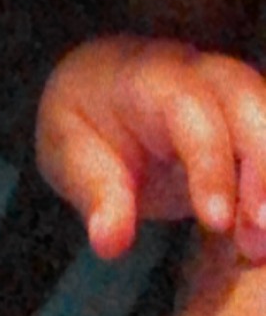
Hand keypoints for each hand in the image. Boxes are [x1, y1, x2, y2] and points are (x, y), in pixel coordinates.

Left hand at [37, 34, 265, 259]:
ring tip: (264, 244)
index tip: (217, 221)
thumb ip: (94, 191)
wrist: (102, 88)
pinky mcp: (251, 111)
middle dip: (263, 168)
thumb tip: (109, 241)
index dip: (210, 162)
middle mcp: (199, 70)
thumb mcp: (69, 152)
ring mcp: (231, 86)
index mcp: (147, 76)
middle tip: (258, 237)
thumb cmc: (87, 121)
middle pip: (247, 100)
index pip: (189, 106)